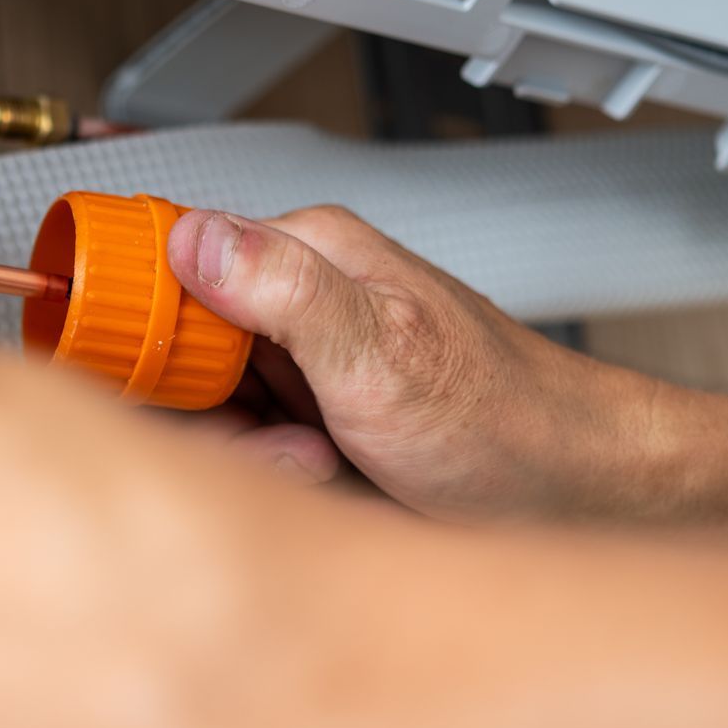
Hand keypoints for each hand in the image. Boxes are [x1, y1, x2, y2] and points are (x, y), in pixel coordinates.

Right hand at [166, 206, 654, 521]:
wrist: (572, 489)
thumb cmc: (502, 417)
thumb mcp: (380, 352)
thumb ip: (284, 290)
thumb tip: (194, 238)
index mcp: (304, 249)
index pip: (167, 261)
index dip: (155, 334)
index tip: (175, 389)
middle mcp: (294, 293)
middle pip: (177, 345)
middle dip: (211, 413)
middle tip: (282, 441)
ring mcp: (299, 354)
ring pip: (206, 403)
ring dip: (247, 450)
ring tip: (321, 461)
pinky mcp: (307, 407)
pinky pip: (244, 441)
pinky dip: (271, 470)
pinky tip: (325, 476)